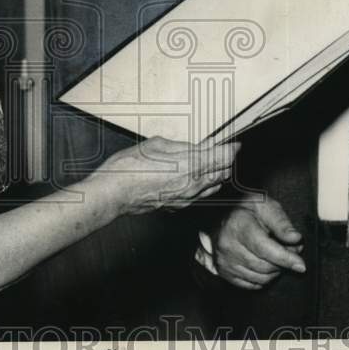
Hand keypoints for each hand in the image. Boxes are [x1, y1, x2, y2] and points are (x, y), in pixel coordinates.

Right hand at [97, 137, 240, 215]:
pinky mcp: (177, 206)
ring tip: (215, 162)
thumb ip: (182, 147)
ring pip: (214, 186)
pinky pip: (200, 195)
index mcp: (190, 166)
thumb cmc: (129, 168)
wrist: (114, 194)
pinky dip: (205, 184)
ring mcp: (186, 198)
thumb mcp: (158, 145)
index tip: (234, 143)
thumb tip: (197, 147)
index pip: (223, 158)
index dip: (232, 148)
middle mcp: (192, 185)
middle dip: (227, 161)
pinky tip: (198, 177)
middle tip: (226, 150)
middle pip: (223, 173)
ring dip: (218, 174)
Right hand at [209, 194, 304, 289]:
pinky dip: (263, 278)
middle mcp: (228, 245)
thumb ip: (281, 222)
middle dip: (283, 263)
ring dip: (275, 271)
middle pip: (264, 266)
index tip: (301, 265)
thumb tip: (295, 239)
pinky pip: (252, 284)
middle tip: (291, 251)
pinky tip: (265, 264)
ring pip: (260, 278)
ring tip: (277, 256)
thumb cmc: (247, 210)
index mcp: (238, 225)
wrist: (224, 217)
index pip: (264, 248)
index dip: (285, 258)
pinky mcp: (224, 272)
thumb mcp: (266, 206)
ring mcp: (224, 260)